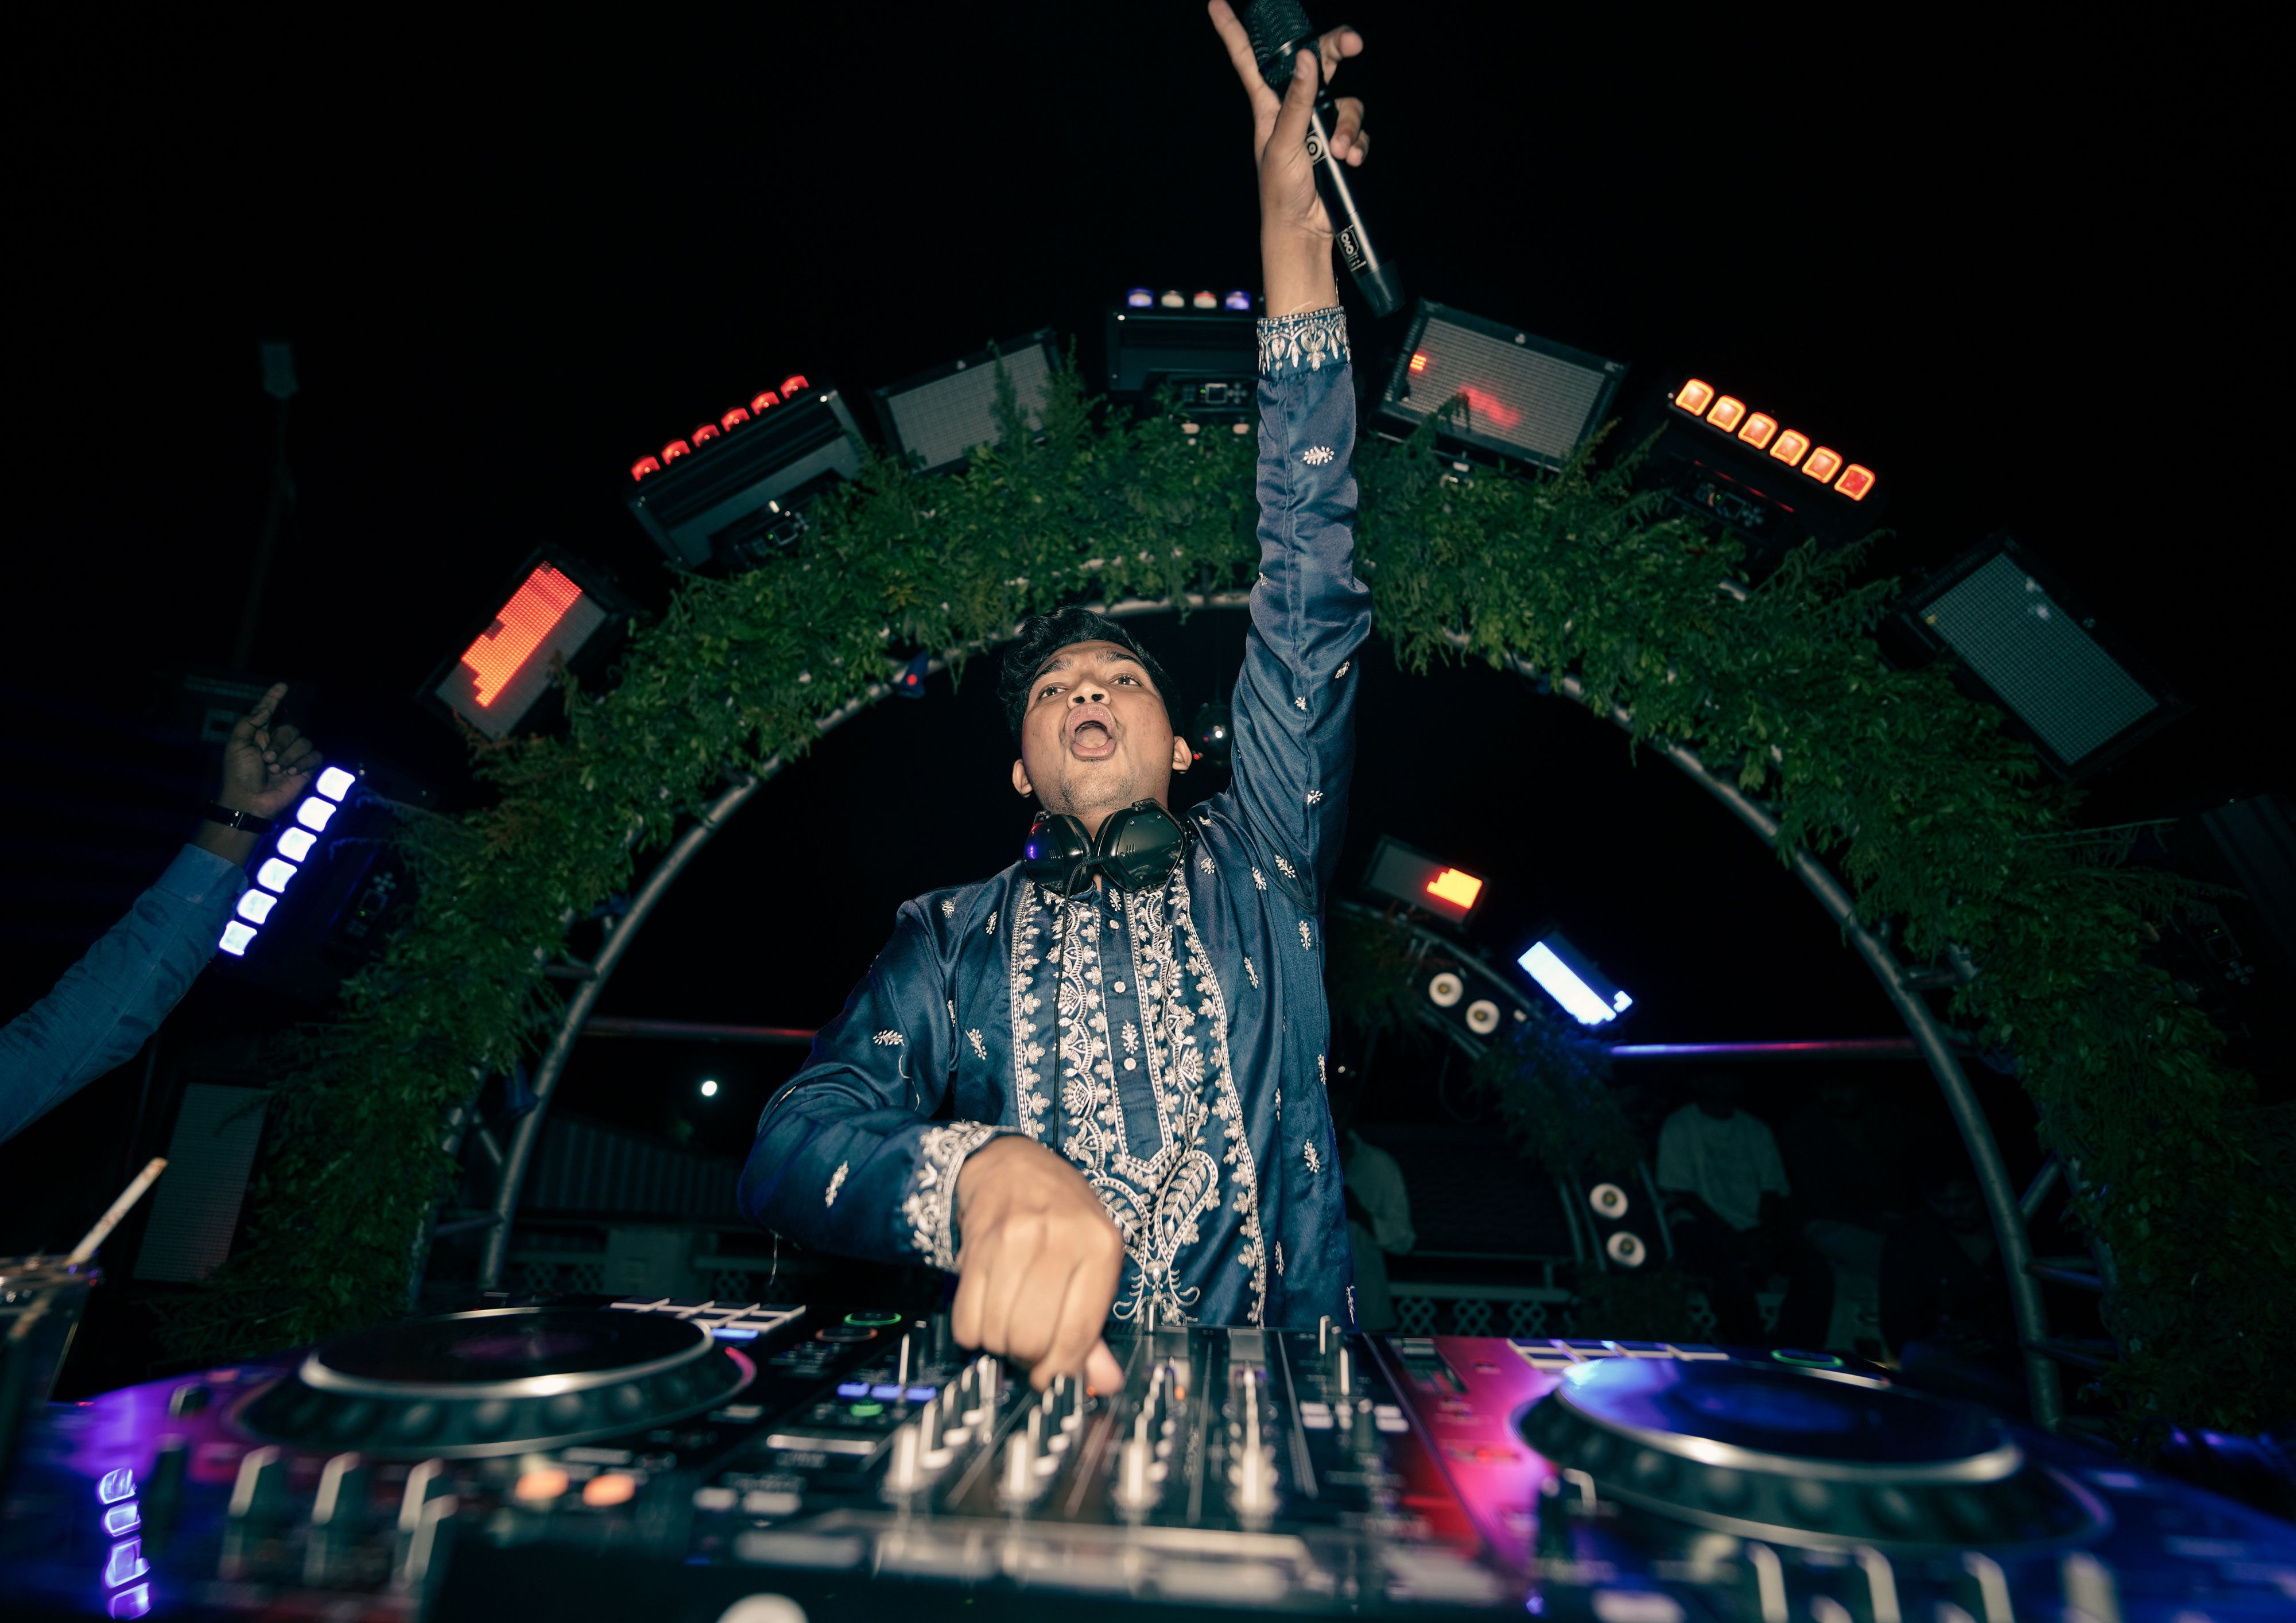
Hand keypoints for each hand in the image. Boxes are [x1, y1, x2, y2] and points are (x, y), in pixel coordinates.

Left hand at [218, 683, 322, 818]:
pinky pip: (314, 756)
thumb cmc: (239, 774)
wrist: (251, 800)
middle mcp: (277, 742)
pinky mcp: (305, 768)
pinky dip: (303, 763)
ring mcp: (292, 755)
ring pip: (303, 741)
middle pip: (290, 728)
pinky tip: (291, 773)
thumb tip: (264, 709)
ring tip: (276, 770)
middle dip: (280, 744)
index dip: (274, 698)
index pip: (269, 711)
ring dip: (289, 756)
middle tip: (267, 761)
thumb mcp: (236, 745)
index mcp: (259, 734)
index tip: (281, 685)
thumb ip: (248, 723)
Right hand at [950, 1135, 1126, 1391]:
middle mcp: (1061, 1240)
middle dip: (1027, 1355)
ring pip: (997, 1332)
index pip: (1078, 1334)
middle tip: (1027, 1341)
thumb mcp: (1092, 1261)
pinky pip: (966, 1318)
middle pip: (1032, 1339)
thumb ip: (1094, 1328)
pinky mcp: (978, 1244)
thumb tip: (1103, 1384)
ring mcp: (1017, 1239)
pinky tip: (986, 1310)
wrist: (1014, 1165)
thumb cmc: (1061, 1217)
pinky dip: (973, 1329)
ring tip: (1008, 1320)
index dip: (1060, 1370)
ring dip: (999, 1342)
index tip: (1050, 1377)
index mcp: (1101, 1248)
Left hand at [1207, 1, 1366, 315]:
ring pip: (1345, 101)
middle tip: (1354, 43)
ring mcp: (1319, 126)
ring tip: (1339, 152)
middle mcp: (1294, 109)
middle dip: (1337, 48)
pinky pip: (1356, 130)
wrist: (1303, 232)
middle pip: (1316, 62)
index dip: (1232, 31)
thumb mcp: (1284, 144)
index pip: (1248, 59)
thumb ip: (1297, 102)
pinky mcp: (1338, 144)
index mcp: (1268, 105)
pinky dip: (1357, 143)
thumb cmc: (1281, 192)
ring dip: (1348, 125)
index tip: (1216, 4)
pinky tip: (1350, 160)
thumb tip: (1307, 58)